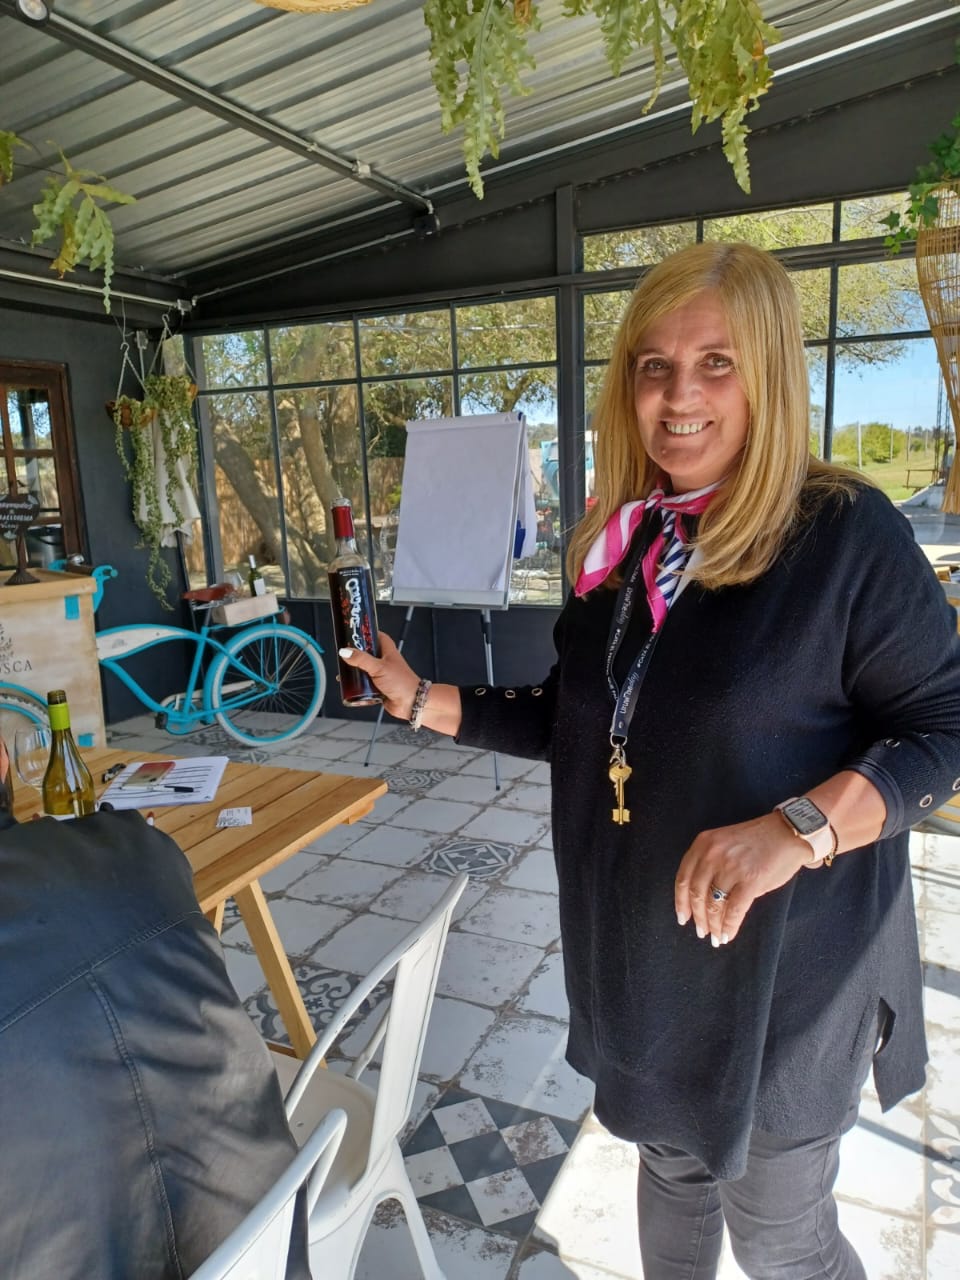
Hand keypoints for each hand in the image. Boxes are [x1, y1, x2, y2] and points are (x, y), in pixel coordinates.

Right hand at [338, 633, 419, 719]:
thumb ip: (361, 659)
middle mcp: (384, 660)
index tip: (352, 632)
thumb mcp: (378, 667)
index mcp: (387, 650)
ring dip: (354, 671)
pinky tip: (349, 686)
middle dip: (355, 654)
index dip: (365, 633)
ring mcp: (381, 673)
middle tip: (343, 654)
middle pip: (366, 653)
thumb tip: (345, 652)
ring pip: (364, 669)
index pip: (375, 635)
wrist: (411, 702)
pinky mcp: (378, 686)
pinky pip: (364, 683)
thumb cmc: (401, 682)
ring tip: (343, 672)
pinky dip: (357, 684)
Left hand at [674, 812, 811, 946]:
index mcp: (703, 843)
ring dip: (714, 925)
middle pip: (697, 894)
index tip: (683, 918)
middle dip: (698, 918)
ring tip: (716, 937)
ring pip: (714, 904)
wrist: (788, 833)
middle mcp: (713, 854)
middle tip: (702, 932)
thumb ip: (709, 864)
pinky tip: (728, 935)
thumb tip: (700, 900)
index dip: (681, 903)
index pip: (683, 878)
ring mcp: (732, 867)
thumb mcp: (724, 843)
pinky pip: (734, 910)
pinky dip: (729, 927)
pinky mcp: (751, 880)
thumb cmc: (757, 841)